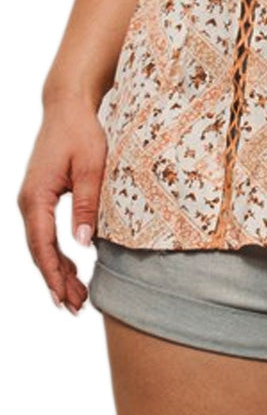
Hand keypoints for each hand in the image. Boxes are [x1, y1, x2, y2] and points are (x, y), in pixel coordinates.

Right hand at [17, 97, 106, 315]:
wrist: (67, 107)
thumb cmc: (81, 133)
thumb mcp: (91, 168)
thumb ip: (87, 206)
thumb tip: (84, 244)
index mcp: (36, 197)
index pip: (43, 245)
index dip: (54, 274)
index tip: (64, 298)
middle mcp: (27, 202)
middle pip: (40, 251)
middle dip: (56, 281)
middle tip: (75, 308)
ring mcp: (32, 200)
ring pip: (42, 245)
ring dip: (58, 271)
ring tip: (76, 298)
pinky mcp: (41, 197)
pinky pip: (45, 233)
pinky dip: (57, 254)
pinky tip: (72, 270)